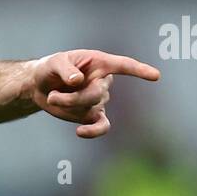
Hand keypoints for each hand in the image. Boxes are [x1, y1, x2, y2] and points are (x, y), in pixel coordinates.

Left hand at [29, 49, 160, 137]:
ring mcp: (99, 100)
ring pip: (91, 107)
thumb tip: (78, 81)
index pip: (124, 66)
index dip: (139, 71)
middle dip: (73, 97)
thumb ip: (66, 70)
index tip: (156, 76)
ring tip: (52, 97)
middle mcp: (104, 81)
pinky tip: (80, 132)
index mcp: (100, 63)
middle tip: (53, 95)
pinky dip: (93, 132)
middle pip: (97, 93)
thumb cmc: (50, 68)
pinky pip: (101, 126)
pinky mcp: (91, 115)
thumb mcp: (54, 63)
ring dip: (69, 105)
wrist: (40, 86)